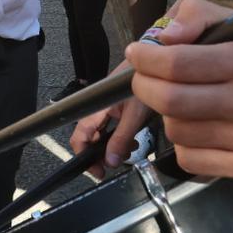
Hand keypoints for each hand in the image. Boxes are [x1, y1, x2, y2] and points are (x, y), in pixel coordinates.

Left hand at [69, 0, 232, 174]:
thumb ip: (198, 16)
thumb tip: (165, 38)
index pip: (177, 64)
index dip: (146, 59)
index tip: (136, 53)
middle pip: (170, 100)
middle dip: (144, 86)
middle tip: (144, 78)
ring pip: (176, 132)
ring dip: (166, 115)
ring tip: (178, 102)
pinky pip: (190, 160)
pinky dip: (183, 143)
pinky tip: (194, 128)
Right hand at [69, 61, 151, 178]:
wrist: (153, 61)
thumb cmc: (141, 83)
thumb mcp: (134, 115)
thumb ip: (121, 138)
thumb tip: (110, 161)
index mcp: (96, 109)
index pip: (80, 138)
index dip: (85, 157)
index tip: (99, 171)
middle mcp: (97, 109)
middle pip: (90, 138)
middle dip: (102, 154)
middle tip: (117, 162)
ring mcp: (106, 107)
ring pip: (102, 134)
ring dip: (113, 146)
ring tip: (130, 149)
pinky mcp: (116, 106)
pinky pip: (112, 126)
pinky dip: (120, 136)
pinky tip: (132, 138)